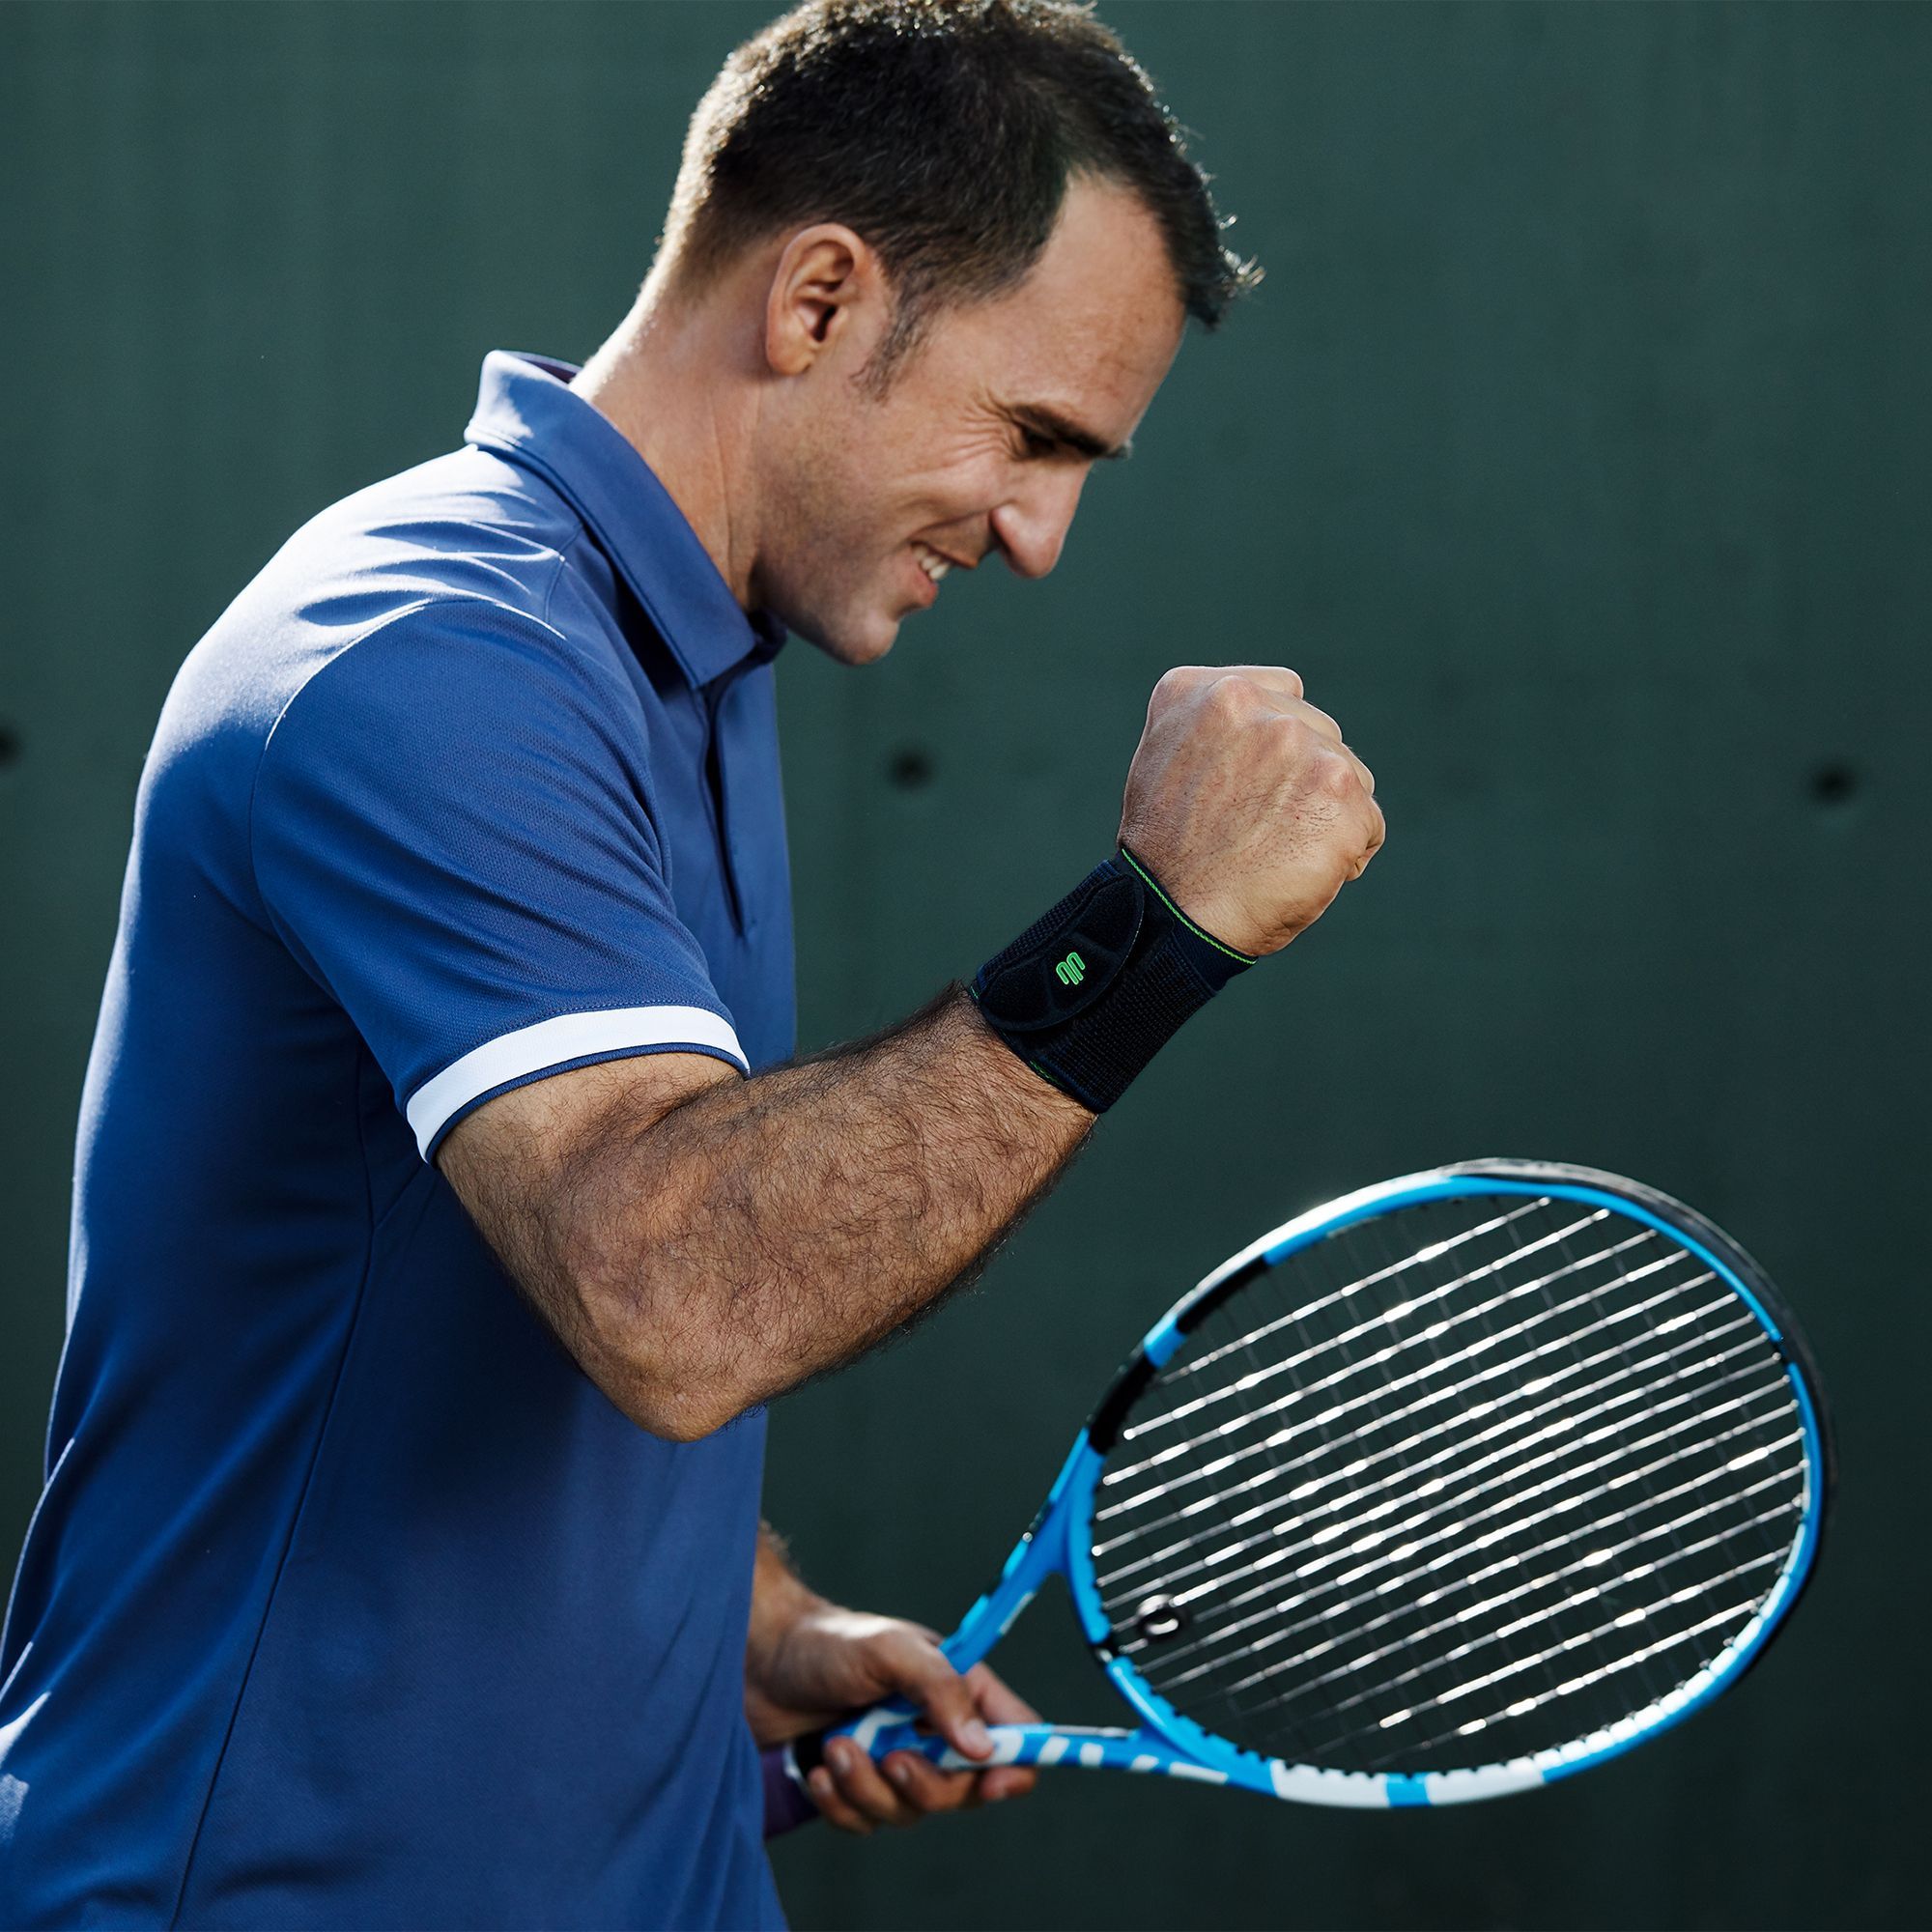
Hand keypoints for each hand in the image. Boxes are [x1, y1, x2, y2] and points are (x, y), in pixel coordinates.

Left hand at [748, 1604, 1040, 1832]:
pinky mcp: (857, 1785)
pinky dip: (840, 1803)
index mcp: (959, 1688)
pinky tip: (817, 1771)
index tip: (993, 1781)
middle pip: (965, 1790)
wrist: (760, 1659)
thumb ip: (942, 1690)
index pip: (1016, 1734)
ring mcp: (896, 1759)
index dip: (1017, 1764)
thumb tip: (983, 1749)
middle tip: (890, 1756)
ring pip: (909, 1811)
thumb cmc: (829, 1642)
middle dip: (925, 1783)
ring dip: (869, 1787)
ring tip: (835, 1747)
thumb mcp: (890, 1650)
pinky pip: (865, 1822)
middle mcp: (935, 1730)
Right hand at [1119, 664, 1383, 957]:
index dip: (1273, 750)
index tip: (1250, 790)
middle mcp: (1256, 706)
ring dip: (1326, 815)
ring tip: (1275, 854)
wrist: (1173, 916)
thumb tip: (1267, 721)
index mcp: (1208, 692)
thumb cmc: (1166, 855)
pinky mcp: (1339, 791)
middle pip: (1320, 734)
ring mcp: (1301, 745)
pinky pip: (1367, 823)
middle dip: (1302, 780)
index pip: (1284, 696)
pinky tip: (1300, 873)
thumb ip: (1217, 727)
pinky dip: (1345, 853)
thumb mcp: (1169, 760)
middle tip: (1255, 831)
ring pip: (1349, 775)